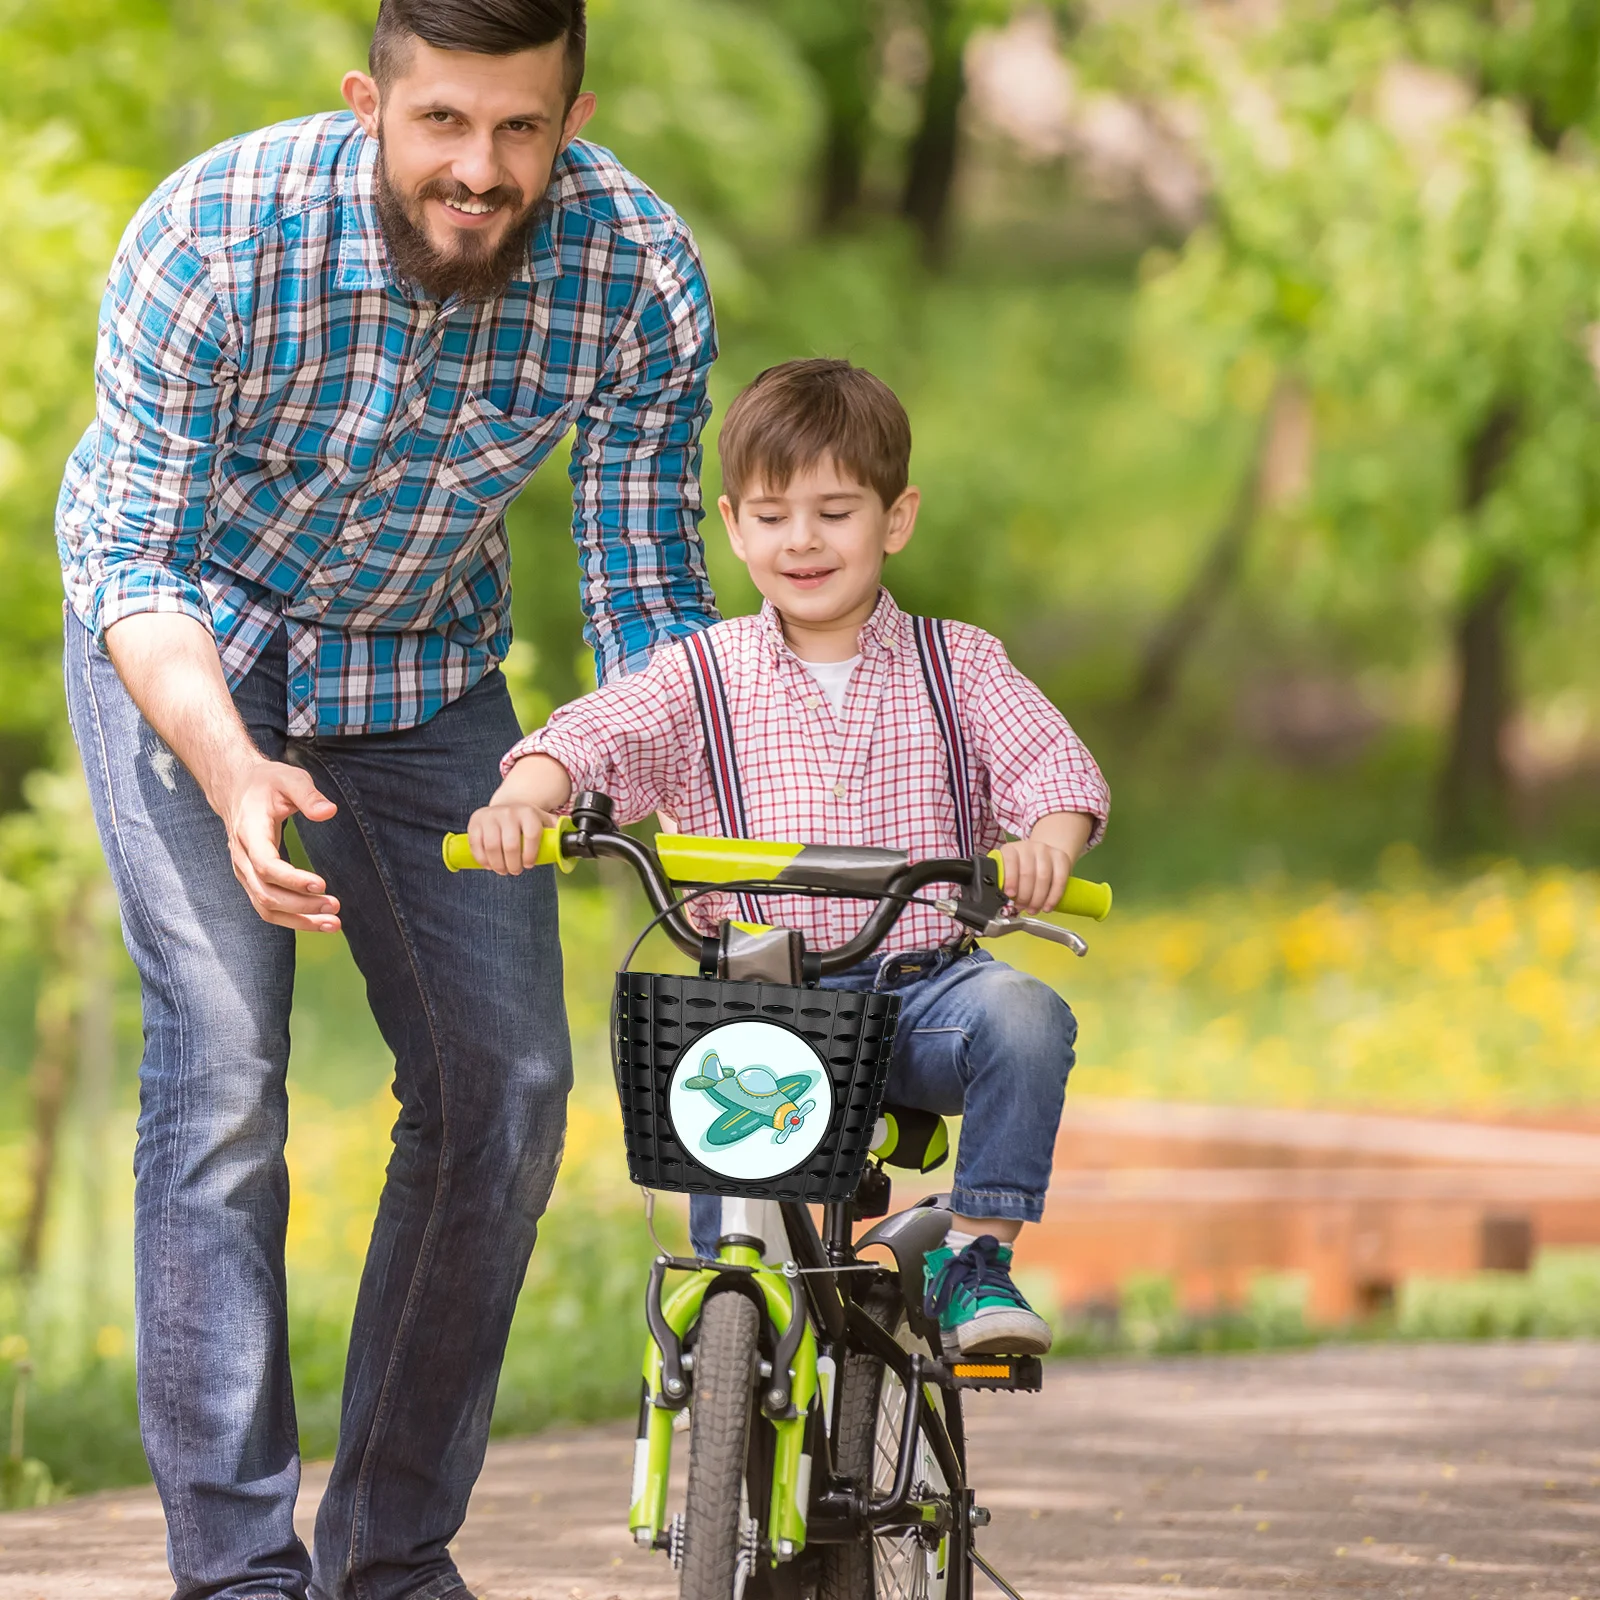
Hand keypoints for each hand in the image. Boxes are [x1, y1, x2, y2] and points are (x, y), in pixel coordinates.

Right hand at [220, 759, 341, 931]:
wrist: (237, 789)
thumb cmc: (268, 783)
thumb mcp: (290, 778)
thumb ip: (308, 795)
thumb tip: (329, 812)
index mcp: (250, 832)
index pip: (266, 864)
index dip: (292, 879)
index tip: (321, 884)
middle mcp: (242, 857)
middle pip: (267, 893)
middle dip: (301, 905)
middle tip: (335, 907)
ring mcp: (244, 872)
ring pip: (266, 907)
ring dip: (299, 919)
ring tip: (333, 923)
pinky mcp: (252, 880)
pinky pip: (268, 908)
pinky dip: (293, 919)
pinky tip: (319, 922)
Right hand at [466, 796, 561, 874]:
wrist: (507, 805)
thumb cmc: (527, 820)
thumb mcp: (544, 821)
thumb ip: (557, 831)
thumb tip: (570, 844)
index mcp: (528, 813)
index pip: (532, 835)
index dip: (530, 854)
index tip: (529, 864)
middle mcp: (509, 812)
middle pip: (511, 845)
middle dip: (513, 864)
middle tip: (515, 871)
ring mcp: (491, 816)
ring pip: (492, 847)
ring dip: (498, 864)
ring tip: (502, 870)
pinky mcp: (476, 821)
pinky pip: (476, 844)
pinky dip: (482, 858)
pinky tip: (488, 865)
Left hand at [997, 837, 1073, 915]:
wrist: (1043, 856)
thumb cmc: (1021, 868)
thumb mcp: (1008, 871)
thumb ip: (1004, 882)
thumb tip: (1002, 901)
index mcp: (1011, 849)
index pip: (1010, 861)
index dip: (1010, 879)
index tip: (1010, 894)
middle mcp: (1028, 847)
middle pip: (1027, 873)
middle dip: (1024, 896)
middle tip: (1022, 907)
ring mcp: (1046, 851)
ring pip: (1043, 878)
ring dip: (1038, 899)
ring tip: (1033, 909)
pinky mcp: (1061, 857)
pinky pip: (1059, 880)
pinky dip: (1053, 897)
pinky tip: (1047, 907)